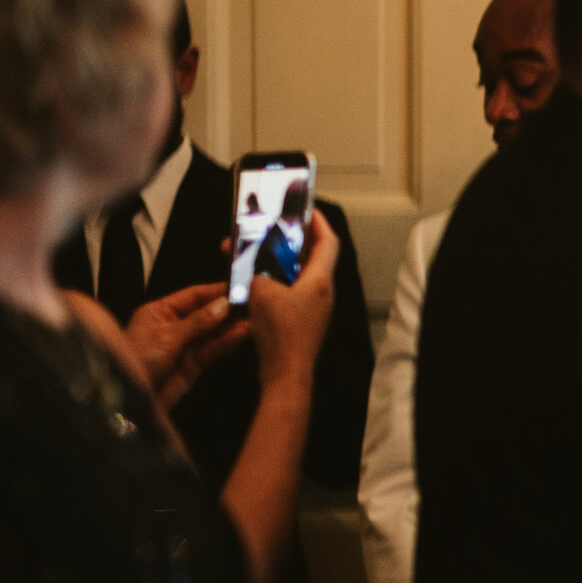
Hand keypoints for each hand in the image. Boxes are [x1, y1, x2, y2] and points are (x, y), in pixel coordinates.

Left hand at [123, 283, 247, 404]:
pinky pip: (213, 350)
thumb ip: (198, 322)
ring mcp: (184, 346)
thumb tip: (223, 304)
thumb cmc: (136, 361)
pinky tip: (242, 334)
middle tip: (253, 303)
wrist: (129, 401)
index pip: (193, 295)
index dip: (216, 291)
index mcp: (160, 312)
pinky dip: (227, 342)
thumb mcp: (167, 336)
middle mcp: (173, 327)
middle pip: (206, 313)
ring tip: (254, 319)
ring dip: (231, 326)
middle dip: (228, 309)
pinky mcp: (193, 365)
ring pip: (212, 332)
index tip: (240, 286)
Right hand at [248, 213, 337, 391]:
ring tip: (253, 257)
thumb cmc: (281, 333)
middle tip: (272, 231)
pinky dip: (273, 284)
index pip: (328, 242)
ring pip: (297, 276)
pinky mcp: (301, 321)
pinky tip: (252, 284)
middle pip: (311, 257)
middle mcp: (322, 292)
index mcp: (320, 280)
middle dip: (290, 242)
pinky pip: (289, 293)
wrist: (285, 372)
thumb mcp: (261, 292)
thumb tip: (254, 268)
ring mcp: (313, 308)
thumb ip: (258, 272)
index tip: (307, 209)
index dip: (318, 223)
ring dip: (276, 264)